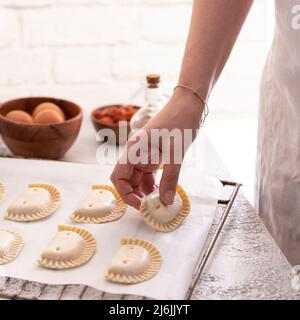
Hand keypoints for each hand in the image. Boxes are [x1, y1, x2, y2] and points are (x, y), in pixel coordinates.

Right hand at [110, 88, 203, 208]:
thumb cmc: (180, 120)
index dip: (125, 193)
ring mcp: (145, 154)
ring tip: (160, 202)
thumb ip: (170, 177)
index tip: (141, 204)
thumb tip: (166, 201)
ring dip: (146, 192)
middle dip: (136, 195)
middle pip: (127, 180)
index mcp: (134, 149)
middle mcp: (136, 153)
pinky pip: (150, 174)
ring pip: (139, 179)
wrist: (189, 104)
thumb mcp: (175, 151)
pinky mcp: (155, 155)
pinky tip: (164, 191)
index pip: (118, 176)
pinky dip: (155, 184)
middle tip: (151, 207)